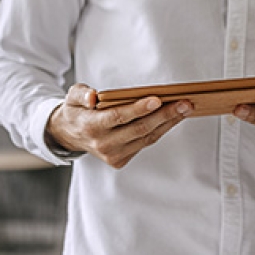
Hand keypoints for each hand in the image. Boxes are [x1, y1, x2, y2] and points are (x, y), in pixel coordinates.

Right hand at [46, 83, 191, 168]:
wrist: (68, 135)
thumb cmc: (77, 110)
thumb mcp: (72, 96)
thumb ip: (81, 94)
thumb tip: (93, 97)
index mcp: (91, 126)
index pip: (118, 117)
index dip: (138, 109)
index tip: (157, 99)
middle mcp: (103, 144)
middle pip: (139, 128)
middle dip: (165, 115)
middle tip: (185, 103)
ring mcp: (113, 155)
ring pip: (147, 137)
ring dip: (169, 122)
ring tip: (186, 108)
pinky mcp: (121, 160)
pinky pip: (146, 142)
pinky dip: (161, 129)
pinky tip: (174, 117)